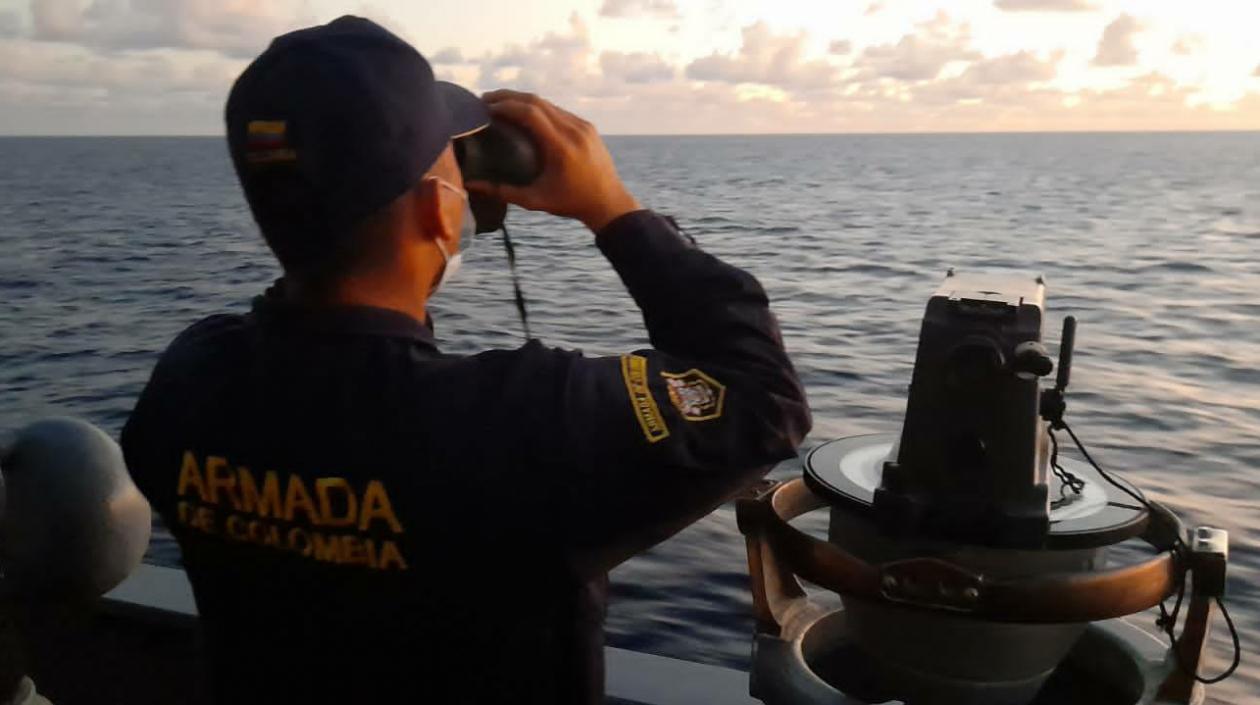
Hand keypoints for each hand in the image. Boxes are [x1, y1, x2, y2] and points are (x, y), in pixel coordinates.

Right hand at [466, 90, 640, 232]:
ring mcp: (583, 126)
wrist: (609, 203)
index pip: (530, 113)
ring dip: (523, 100)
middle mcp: (574, 130)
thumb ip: (502, 191)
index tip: (484, 106)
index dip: (505, 105)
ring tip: (501, 104)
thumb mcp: (535, 200)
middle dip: (508, 97)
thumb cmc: (571, 204)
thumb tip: (471, 185)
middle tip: (485, 100)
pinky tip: (524, 113)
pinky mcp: (588, 127)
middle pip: (537, 101)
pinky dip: (539, 108)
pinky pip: (559, 111)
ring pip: (548, 103)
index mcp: (561, 147)